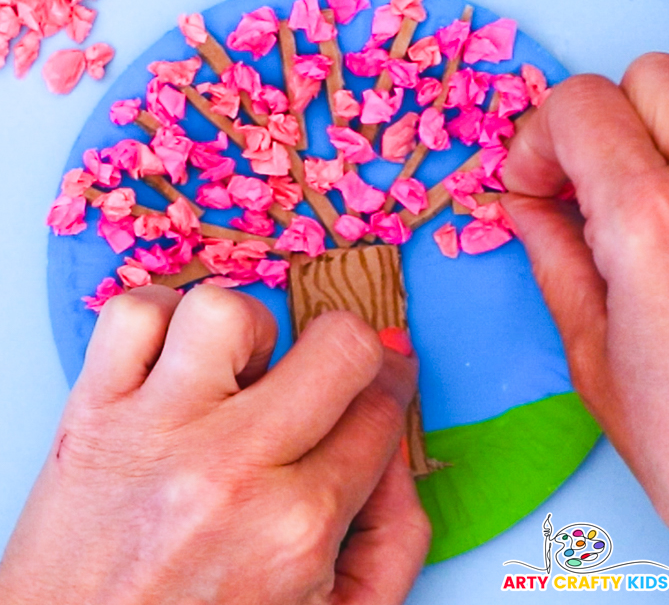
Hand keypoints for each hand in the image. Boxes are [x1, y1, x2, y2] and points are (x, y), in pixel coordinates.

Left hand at [0, 285, 429, 603]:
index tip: (382, 378)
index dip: (392, 384)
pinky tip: (175, 359)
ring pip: (229, 311)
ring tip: (239, 372)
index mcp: (298, 525)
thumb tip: (397, 441)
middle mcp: (232, 469)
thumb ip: (396, 536)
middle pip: (340, 346)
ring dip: (250, 330)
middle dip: (353, 347)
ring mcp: (156, 431)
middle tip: (329, 370)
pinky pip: (133, 313)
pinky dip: (161, 317)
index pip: (382, 409)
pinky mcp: (92, 411)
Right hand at [501, 52, 668, 533]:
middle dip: (599, 122)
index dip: (537, 140)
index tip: (531, 187)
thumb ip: (553, 256)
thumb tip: (523, 207)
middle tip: (582, 185)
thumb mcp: (591, 351)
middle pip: (649, 77)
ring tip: (633, 200)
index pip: (580, 105)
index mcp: (649, 222)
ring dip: (651, 131)